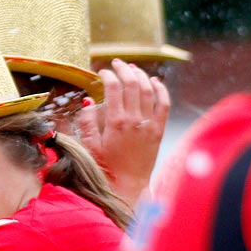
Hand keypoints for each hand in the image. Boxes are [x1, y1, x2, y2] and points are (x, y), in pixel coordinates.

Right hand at [82, 59, 169, 204]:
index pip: (113, 88)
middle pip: (132, 84)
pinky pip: (164, 103)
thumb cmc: (105, 169)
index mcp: (115, 123)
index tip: (102, 73)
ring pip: (148, 89)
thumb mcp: (89, 147)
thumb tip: (87, 102)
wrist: (127, 186)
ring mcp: (149, 124)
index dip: (107, 76)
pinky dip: (161, 89)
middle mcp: (134, 120)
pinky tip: (154, 81)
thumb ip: (86, 123)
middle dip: (124, 69)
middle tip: (116, 64)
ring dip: (140, 75)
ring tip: (132, 68)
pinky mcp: (159, 130)